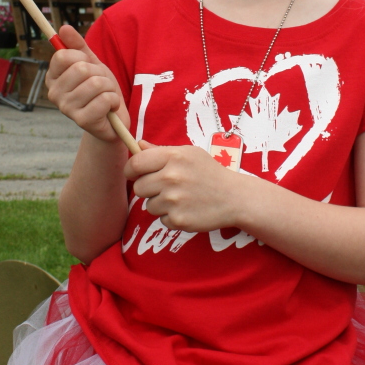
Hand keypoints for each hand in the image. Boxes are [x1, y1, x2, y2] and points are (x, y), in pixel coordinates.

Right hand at [45, 24, 129, 143]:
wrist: (112, 121)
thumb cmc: (100, 90)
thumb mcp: (91, 64)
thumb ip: (78, 46)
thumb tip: (64, 27)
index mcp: (53, 78)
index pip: (63, 56)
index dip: (82, 58)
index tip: (89, 67)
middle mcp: (54, 94)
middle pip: (82, 69)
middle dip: (100, 74)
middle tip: (101, 86)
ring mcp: (66, 108)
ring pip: (96, 83)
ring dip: (109, 88)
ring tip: (106, 97)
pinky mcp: (82, 121)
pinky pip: (105, 99)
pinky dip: (114, 101)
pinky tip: (109, 109)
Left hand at [125, 142, 245, 232]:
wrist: (234, 197)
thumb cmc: (209, 172)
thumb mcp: (189, 154)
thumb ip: (161, 151)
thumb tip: (137, 145)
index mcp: (173, 157)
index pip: (136, 163)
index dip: (131, 170)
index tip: (134, 174)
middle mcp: (171, 177)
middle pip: (138, 187)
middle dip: (148, 189)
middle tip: (165, 187)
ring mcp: (174, 200)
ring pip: (149, 205)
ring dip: (160, 204)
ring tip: (180, 198)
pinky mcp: (178, 219)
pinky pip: (161, 220)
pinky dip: (171, 217)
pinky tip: (186, 209)